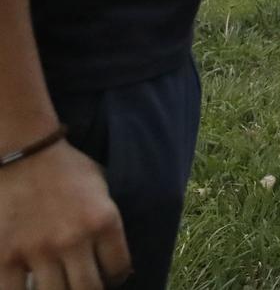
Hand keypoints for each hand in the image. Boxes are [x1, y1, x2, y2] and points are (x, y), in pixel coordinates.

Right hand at [0, 139, 131, 287]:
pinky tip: (27, 287)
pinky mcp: (6, 255)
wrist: (24, 153)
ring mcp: (38, 249)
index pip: (119, 268)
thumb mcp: (101, 188)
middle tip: (83, 284)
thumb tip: (110, 258)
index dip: (115, 278)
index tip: (108, 277)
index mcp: (103, 220)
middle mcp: (74, 239)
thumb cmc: (66, 169)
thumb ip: (106, 222)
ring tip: (58, 284)